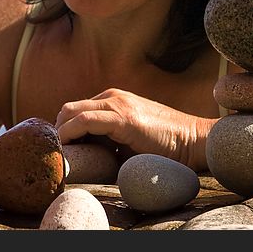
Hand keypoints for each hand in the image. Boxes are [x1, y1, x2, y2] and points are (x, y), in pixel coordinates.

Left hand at [55, 88, 214, 169]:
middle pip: (69, 109)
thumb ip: (107, 139)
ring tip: (61, 153)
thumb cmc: (165, 146)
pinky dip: (70, 133)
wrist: (194, 141)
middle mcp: (112, 97)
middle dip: (59, 130)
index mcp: (112, 100)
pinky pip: (84, 121)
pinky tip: (68, 148)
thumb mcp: (129, 138)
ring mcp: (117, 103)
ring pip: (72, 112)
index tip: (58, 149)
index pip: (75, 110)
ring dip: (62, 132)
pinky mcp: (123, 117)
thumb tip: (83, 154)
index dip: (63, 129)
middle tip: (57, 152)